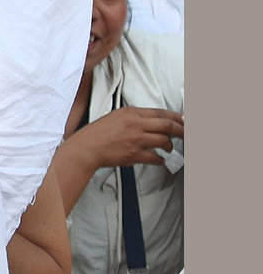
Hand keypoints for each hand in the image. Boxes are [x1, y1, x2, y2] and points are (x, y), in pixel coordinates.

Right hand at [68, 107, 183, 170]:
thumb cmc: (98, 133)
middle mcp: (135, 124)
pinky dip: (160, 159)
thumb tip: (152, 122)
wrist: (87, 148)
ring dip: (170, 146)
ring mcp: (136, 139)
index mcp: (131, 113)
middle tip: (187, 135)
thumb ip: (134, 117)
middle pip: (167, 125)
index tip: (186, 121)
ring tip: (168, 148)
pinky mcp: (134, 154)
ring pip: (164, 141)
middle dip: (182, 130)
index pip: (161, 113)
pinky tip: (159, 160)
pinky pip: (155, 157)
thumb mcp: (116, 117)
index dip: (177, 117)